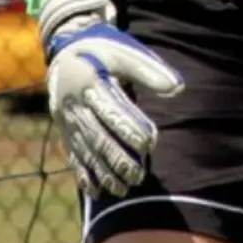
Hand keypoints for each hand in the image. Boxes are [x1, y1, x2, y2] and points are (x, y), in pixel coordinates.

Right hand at [46, 18, 183, 197]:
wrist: (66, 51)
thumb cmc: (105, 51)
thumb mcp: (125, 53)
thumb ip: (150, 71)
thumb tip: (178, 89)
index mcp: (89, 81)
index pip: (111, 109)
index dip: (129, 127)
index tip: (150, 143)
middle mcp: (74, 103)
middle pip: (97, 135)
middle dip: (117, 158)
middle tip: (139, 175)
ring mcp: (67, 119)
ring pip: (85, 149)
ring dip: (103, 171)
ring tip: (123, 189)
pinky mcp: (65, 130)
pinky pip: (72, 154)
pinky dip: (84, 174)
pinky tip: (96, 192)